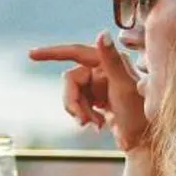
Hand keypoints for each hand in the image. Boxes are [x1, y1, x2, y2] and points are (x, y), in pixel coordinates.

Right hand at [29, 32, 149, 154]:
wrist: (144, 143)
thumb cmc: (140, 115)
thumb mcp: (124, 87)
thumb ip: (111, 60)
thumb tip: (102, 33)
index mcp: (110, 61)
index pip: (76, 52)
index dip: (53, 52)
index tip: (32, 55)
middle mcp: (104, 70)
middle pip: (71, 79)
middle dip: (73, 101)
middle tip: (82, 120)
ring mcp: (100, 85)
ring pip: (73, 94)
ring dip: (79, 110)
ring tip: (93, 124)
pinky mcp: (98, 100)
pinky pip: (79, 104)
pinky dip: (84, 115)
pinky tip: (98, 125)